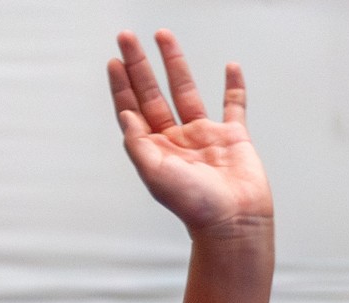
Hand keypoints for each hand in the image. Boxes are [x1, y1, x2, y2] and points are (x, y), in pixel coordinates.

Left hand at [108, 31, 270, 240]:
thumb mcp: (154, 174)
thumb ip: (137, 142)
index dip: (122, 85)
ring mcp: (205, 136)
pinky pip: (234, 105)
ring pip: (186, 90)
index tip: (115, 60)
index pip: (133, 109)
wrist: (234, 221)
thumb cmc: (194, 205)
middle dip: (139, 64)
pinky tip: (230, 66)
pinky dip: (234, 86)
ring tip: (164, 35)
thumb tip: (124, 114)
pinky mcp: (233, 136)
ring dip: (175, 63)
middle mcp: (177, 140)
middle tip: (127, 37)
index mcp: (155, 150)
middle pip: (153, 93)